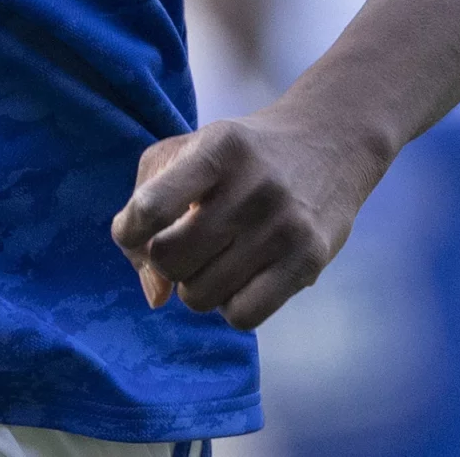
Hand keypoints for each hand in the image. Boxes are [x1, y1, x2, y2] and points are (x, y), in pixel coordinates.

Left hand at [108, 109, 384, 328]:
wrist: (329, 143)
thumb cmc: (241, 155)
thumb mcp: (190, 150)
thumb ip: (147, 209)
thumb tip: (155, 295)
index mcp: (217, 148)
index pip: (151, 207)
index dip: (130, 231)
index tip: (134, 231)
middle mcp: (252, 186)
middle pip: (170, 260)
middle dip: (165, 261)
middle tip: (185, 244)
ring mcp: (283, 225)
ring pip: (200, 296)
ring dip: (196, 286)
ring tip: (215, 259)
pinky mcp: (308, 260)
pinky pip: (243, 316)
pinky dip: (229, 306)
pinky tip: (239, 279)